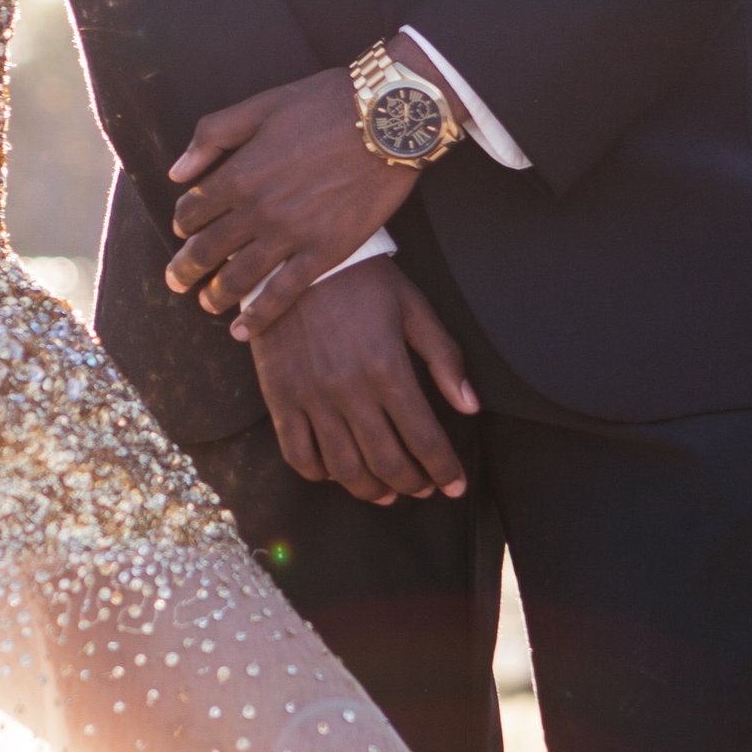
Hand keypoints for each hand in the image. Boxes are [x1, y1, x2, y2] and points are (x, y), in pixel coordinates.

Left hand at [166, 66, 411, 328]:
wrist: (387, 118)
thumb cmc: (325, 105)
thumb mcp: (260, 107)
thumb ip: (212, 136)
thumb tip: (177, 171)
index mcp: (238, 174)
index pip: (192, 209)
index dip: (182, 222)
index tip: (184, 229)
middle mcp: (258, 211)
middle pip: (207, 249)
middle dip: (185, 268)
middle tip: (175, 281)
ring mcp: (291, 235)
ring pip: (239, 277)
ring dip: (215, 295)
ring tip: (205, 304)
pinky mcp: (325, 252)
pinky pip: (283, 293)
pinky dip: (259, 316)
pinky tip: (242, 332)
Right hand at [248, 266, 477, 505]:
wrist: (298, 259)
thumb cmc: (363, 282)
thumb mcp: (414, 309)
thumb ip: (444, 359)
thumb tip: (470, 407)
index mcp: (388, 370)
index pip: (425, 439)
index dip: (445, 470)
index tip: (455, 485)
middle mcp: (350, 392)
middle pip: (388, 462)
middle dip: (413, 484)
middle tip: (424, 489)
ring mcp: (311, 398)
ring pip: (345, 468)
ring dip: (371, 490)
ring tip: (387, 492)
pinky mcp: (280, 398)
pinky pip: (298, 455)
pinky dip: (320, 474)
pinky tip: (337, 473)